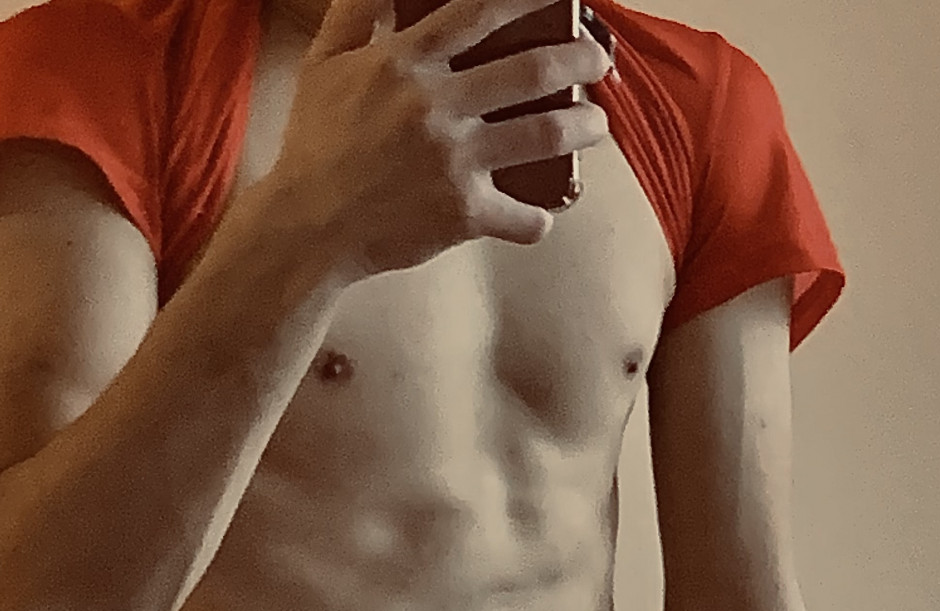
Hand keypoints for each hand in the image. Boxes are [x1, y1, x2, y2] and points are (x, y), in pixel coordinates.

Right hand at [270, 0, 612, 283]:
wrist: (307, 227)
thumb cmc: (315, 145)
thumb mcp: (326, 63)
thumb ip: (357, 10)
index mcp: (406, 62)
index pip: (481, 11)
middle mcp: (436, 106)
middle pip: (532, 70)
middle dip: (580, 61)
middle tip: (598, 62)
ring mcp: (454, 161)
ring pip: (544, 135)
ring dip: (583, 128)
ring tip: (596, 126)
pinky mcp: (462, 214)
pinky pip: (522, 218)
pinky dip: (538, 220)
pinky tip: (541, 217)